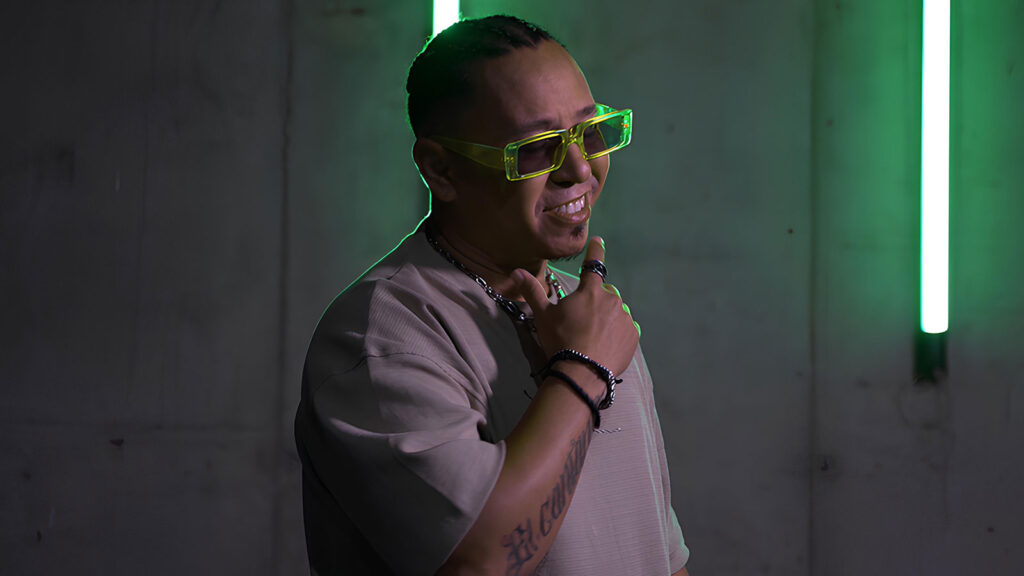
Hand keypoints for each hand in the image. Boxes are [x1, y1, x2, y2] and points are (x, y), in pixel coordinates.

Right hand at [514, 236, 638, 376]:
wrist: (582, 373)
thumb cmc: (561, 340)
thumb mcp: (543, 316)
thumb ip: (532, 291)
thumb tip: (516, 271)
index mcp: (590, 291)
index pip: (593, 265)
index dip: (595, 251)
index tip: (598, 241)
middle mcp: (612, 299)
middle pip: (603, 293)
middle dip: (595, 301)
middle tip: (581, 321)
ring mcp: (625, 317)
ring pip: (616, 311)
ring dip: (607, 318)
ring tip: (592, 337)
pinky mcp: (633, 335)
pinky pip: (625, 328)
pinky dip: (617, 333)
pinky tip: (605, 345)